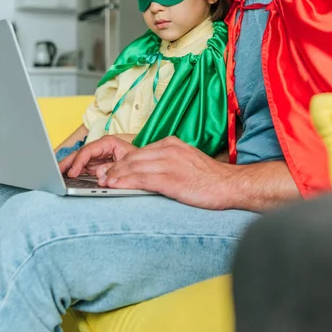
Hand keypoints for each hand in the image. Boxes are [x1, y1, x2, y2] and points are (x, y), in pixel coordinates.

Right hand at [59, 135, 137, 177]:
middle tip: (55, 172)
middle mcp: (100, 148)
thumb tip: (98, 173)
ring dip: (68, 167)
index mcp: (108, 143)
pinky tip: (66, 176)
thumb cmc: (138, 160)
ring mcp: (97, 156)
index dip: (79, 162)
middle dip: (67, 162)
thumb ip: (113, 168)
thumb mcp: (128, 162)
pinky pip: (82, 167)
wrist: (146, 164)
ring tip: (56, 174)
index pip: (88, 150)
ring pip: (79, 160)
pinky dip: (74, 171)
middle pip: (80, 153)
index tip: (72, 172)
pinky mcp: (96, 164)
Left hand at [95, 136, 231, 209]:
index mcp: (172, 144)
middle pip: (132, 158)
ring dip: (115, 176)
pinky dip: (125, 183)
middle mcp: (168, 150)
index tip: (111, 171)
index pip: (139, 152)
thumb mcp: (187, 161)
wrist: (230, 185)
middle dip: (114, 169)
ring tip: (104, 184)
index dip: (121, 162)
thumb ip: (168, 162)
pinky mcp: (171, 179)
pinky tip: (115, 187)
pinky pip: (141, 180)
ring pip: (134, 167)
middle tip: (101, 179)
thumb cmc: (211, 178)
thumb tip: (148, 172)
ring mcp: (169, 163)